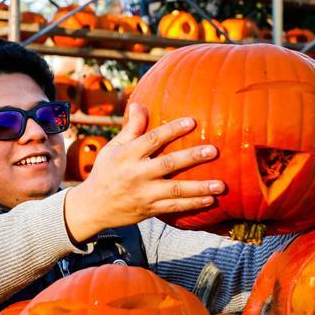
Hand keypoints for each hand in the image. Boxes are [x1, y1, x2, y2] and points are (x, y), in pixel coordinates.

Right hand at [64, 103, 223, 243]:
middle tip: (213, 151)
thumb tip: (140, 104)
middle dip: (192, 157)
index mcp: (127, 155)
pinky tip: (210, 200)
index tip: (192, 122)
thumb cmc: (105, 172)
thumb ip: (131, 128)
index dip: (172, 130)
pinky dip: (193, 204)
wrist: (93, 207)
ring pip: (175, 190)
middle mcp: (136, 174)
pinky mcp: (149, 209)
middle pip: (168, 164)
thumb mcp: (113, 148)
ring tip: (221, 184)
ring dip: (199, 188)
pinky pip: (174, 207)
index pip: (152, 139)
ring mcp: (144, 194)